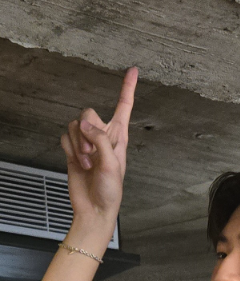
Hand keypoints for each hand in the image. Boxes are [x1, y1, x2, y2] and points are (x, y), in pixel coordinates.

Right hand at [60, 67, 137, 226]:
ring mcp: (87, 143)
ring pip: (75, 124)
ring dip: (78, 143)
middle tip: (91, 152)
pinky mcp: (73, 151)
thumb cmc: (110, 192)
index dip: (127, 88)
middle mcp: (103, 136)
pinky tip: (78, 164)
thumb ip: (100, 140)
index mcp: (119, 137)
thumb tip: (84, 124)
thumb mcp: (112, 165)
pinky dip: (70, 149)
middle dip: (87, 131)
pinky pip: (65, 136)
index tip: (133, 70)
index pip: (123, 107)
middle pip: (89, 112)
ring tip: (86, 163)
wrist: (94, 209)